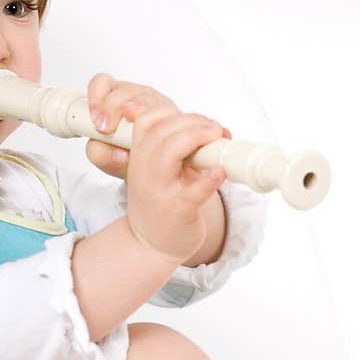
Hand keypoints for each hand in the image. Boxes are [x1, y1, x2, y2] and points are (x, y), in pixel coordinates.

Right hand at [85, 73, 231, 262]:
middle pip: (160, 131)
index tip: (197, 121)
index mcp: (139, 157)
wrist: (151, 245)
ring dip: (197, 139)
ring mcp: (159, 191)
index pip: (146, 121)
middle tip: (214, 129)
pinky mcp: (177, 211)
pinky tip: (220, 172)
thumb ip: (180, 148)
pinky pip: (192, 191)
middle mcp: (144, 172)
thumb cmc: (161, 204)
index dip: (173, 113)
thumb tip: (217, 129)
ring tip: (218, 141)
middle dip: (192, 122)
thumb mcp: (161, 171)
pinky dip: (209, 179)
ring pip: (169, 152)